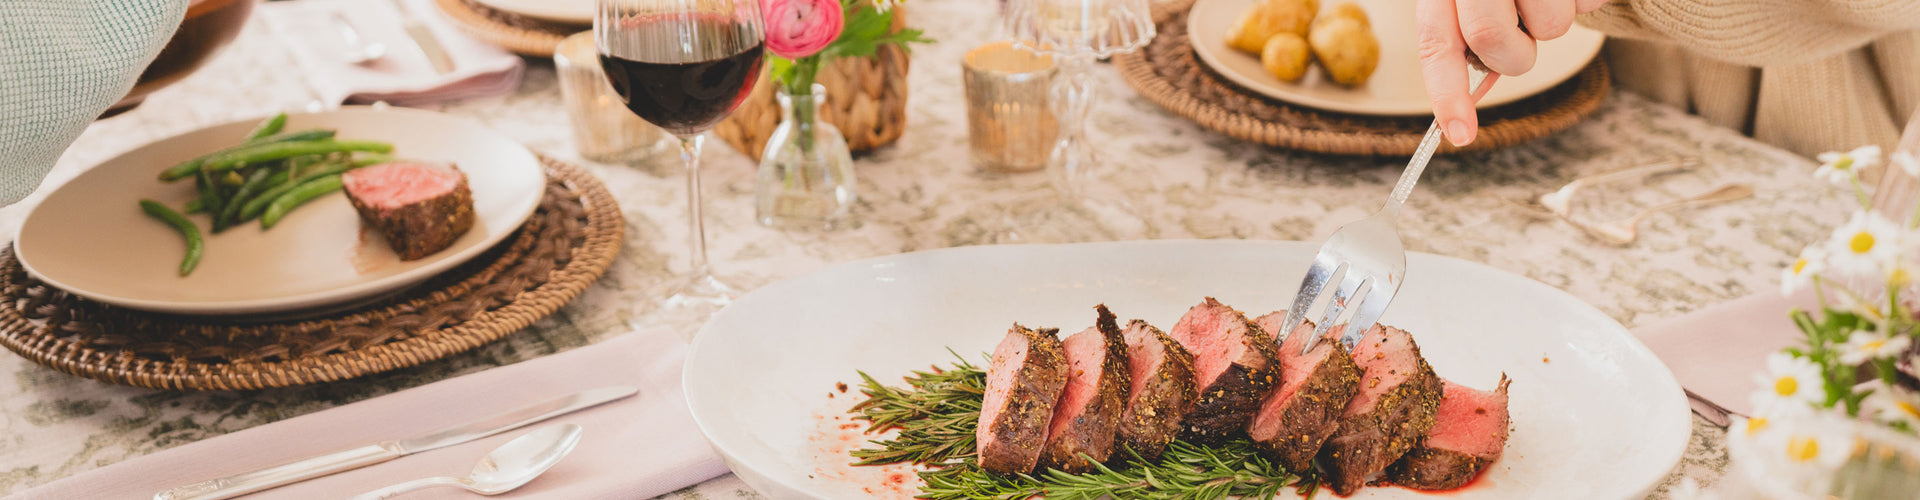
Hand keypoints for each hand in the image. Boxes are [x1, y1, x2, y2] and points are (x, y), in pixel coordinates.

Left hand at [1417, 0, 1604, 145]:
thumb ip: (1466, 34)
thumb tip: (1466, 99)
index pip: (1437, 43)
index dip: (1446, 93)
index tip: (1458, 135)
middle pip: (1493, 41)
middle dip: (1513, 55)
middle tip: (1521, 31)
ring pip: (1550, 29)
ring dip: (1553, 22)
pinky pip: (1587, 4)